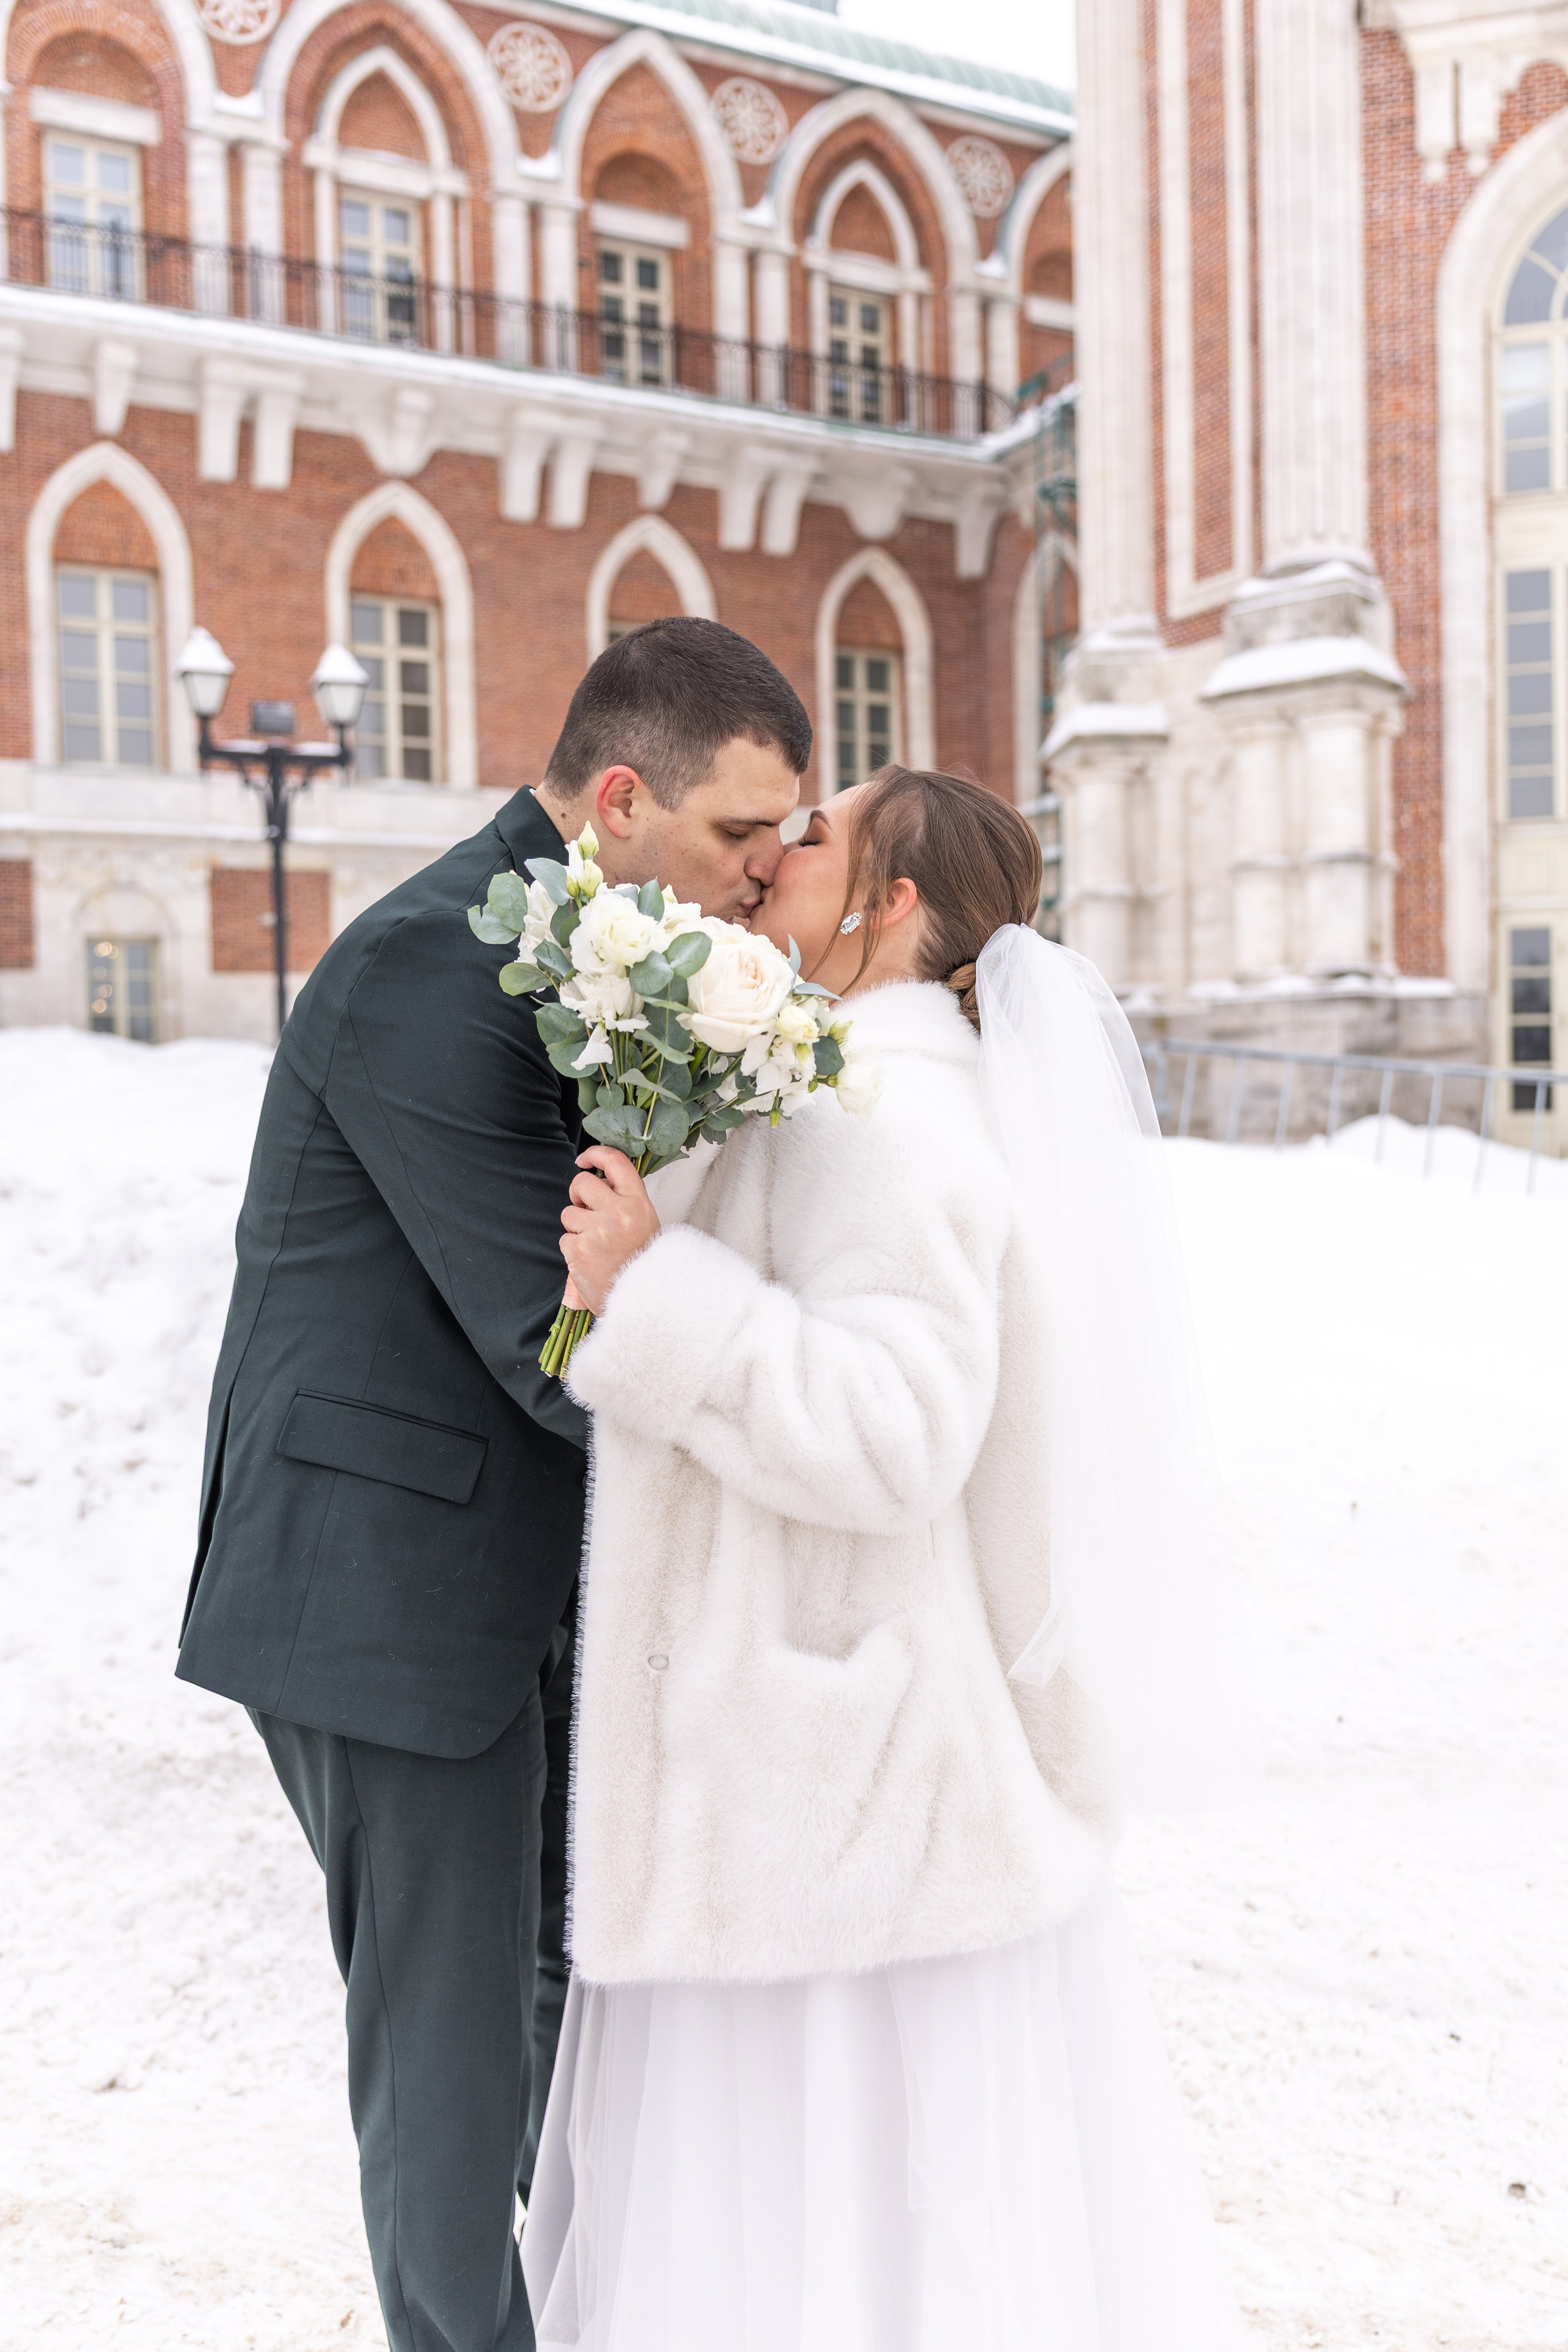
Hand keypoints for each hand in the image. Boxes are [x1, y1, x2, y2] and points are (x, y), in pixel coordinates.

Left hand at [559, 1146, 660, 1314]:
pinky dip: (573, 1250)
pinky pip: (565, 1239)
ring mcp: (598, 1230)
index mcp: (639, 1203)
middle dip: (578, 1196)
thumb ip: (624, 1201)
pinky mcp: (580, 1249)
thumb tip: (594, 1182)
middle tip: (585, 1212)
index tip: (584, 1160)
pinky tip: (590, 1262)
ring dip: (576, 1228)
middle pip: (582, 1183)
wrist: (643, 1303)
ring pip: (569, 1214)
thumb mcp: (645, 1224)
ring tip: (596, 1247)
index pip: (616, 1163)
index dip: (596, 1154)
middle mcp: (619, 1212)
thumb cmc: (643, 1264)